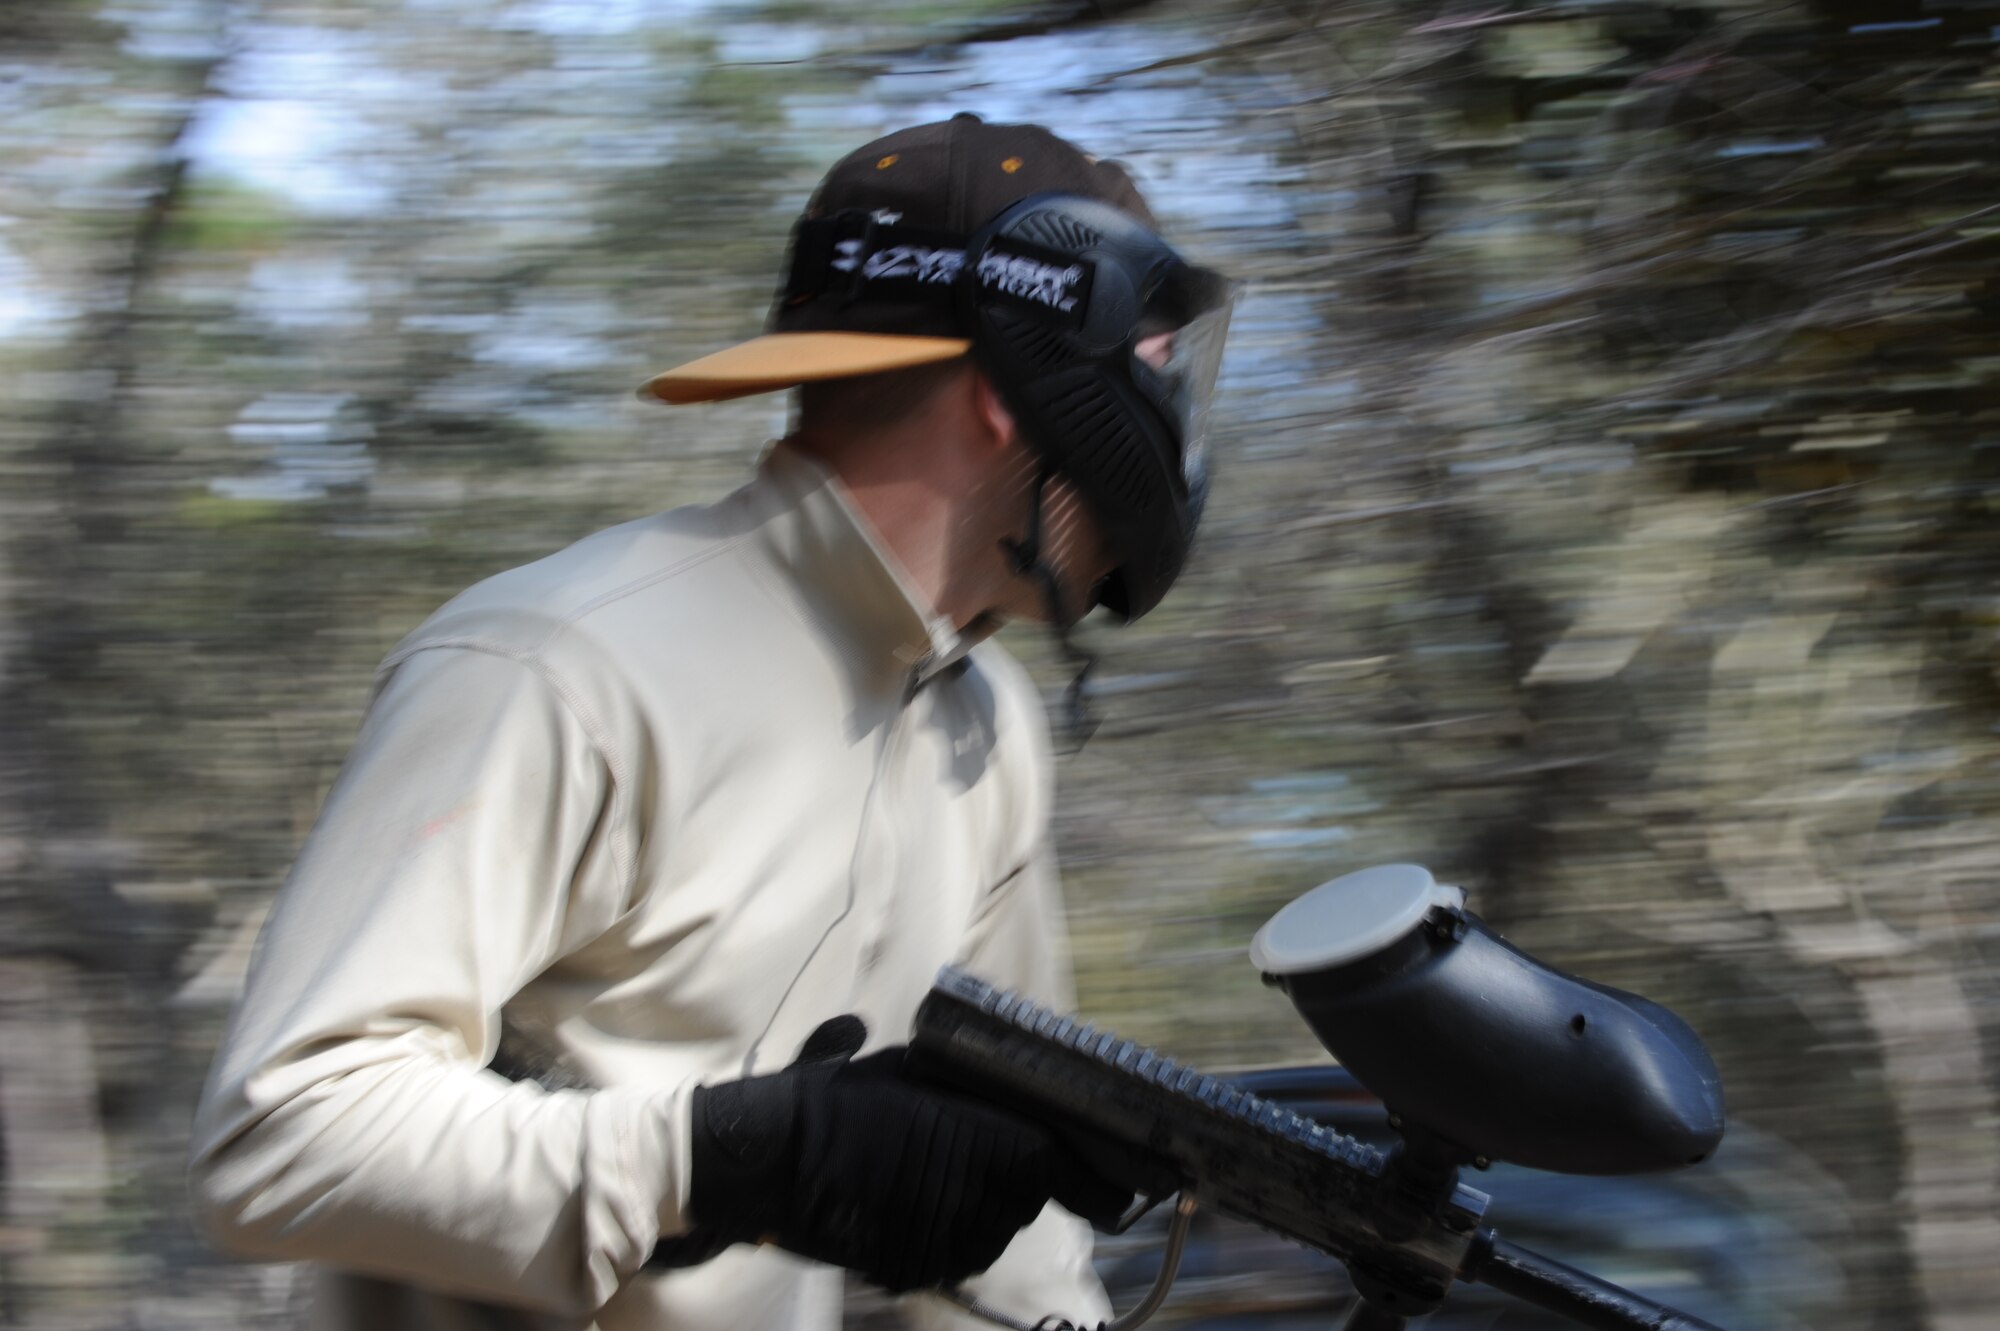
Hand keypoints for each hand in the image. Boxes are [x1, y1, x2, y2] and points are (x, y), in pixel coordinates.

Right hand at [668, 1016, 1127, 1290]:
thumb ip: (965, 1079)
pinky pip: (956, 1252)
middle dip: (1017, 1178)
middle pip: (1027, 1197)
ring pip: (994, 1228)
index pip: (1066, 1170)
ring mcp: (944, 1237)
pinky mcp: (915, 1265)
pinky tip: (913, 1202)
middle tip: (977, 1150)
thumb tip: (1006, 1077)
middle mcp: (976, 1196)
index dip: (1101, 1180)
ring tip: (933, 1172)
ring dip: (983, 1207)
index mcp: (986, 1140)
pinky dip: (949, 1232)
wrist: (771, 1159)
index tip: (1129, 1185)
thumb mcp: (910, 1070)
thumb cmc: (839, 1101)